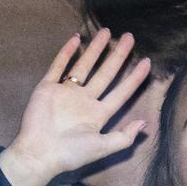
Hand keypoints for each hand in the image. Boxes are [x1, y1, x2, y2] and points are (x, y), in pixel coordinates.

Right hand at [0, 29, 151, 185]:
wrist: (39, 154)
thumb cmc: (71, 153)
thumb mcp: (102, 148)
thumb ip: (124, 137)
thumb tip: (144, 123)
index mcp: (98, 114)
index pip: (121, 92)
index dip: (135, 78)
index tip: (147, 62)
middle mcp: (84, 100)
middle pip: (106, 73)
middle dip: (118, 56)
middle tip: (130, 37)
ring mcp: (66, 92)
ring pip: (84, 66)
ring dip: (95, 49)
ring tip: (106, 32)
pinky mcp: (47, 88)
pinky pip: (58, 66)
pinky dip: (66, 52)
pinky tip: (76, 39)